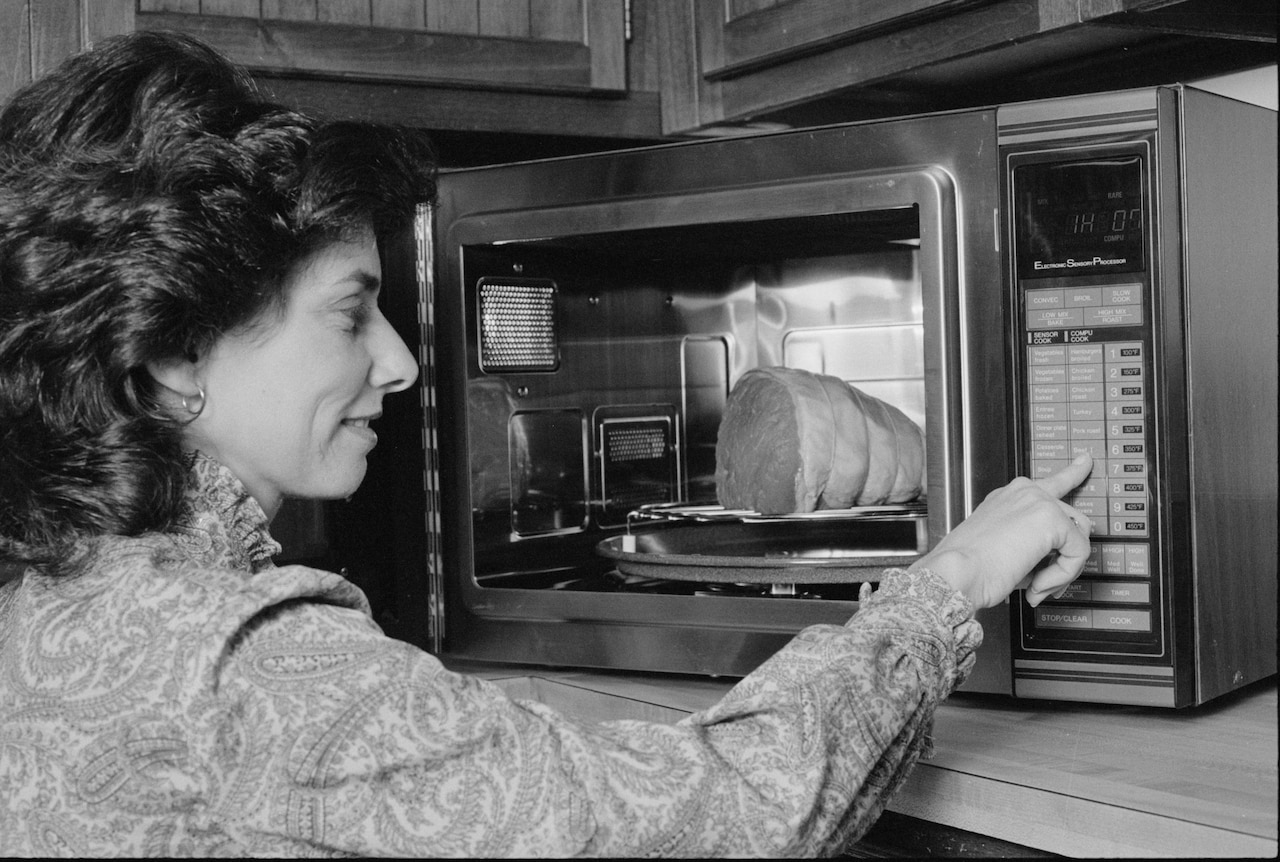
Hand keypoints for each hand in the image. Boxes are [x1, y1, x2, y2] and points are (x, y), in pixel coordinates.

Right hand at [909, 454, 1093, 608]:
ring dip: (1062, 571)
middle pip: (1074, 519)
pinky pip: (1078, 554)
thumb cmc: (968, 568)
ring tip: (1036, 585)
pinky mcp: (1052, 519)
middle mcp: (1024, 493)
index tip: (1084, 461)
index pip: (1050, 483)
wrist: (956, 572)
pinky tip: (1037, 583)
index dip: (1073, 472)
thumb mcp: (1002, 551)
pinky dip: (1062, 576)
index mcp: (1007, 497)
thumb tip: (1057, 563)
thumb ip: (1033, 548)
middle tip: (1045, 583)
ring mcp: (1039, 501)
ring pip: (1078, 539)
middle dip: (1066, 558)